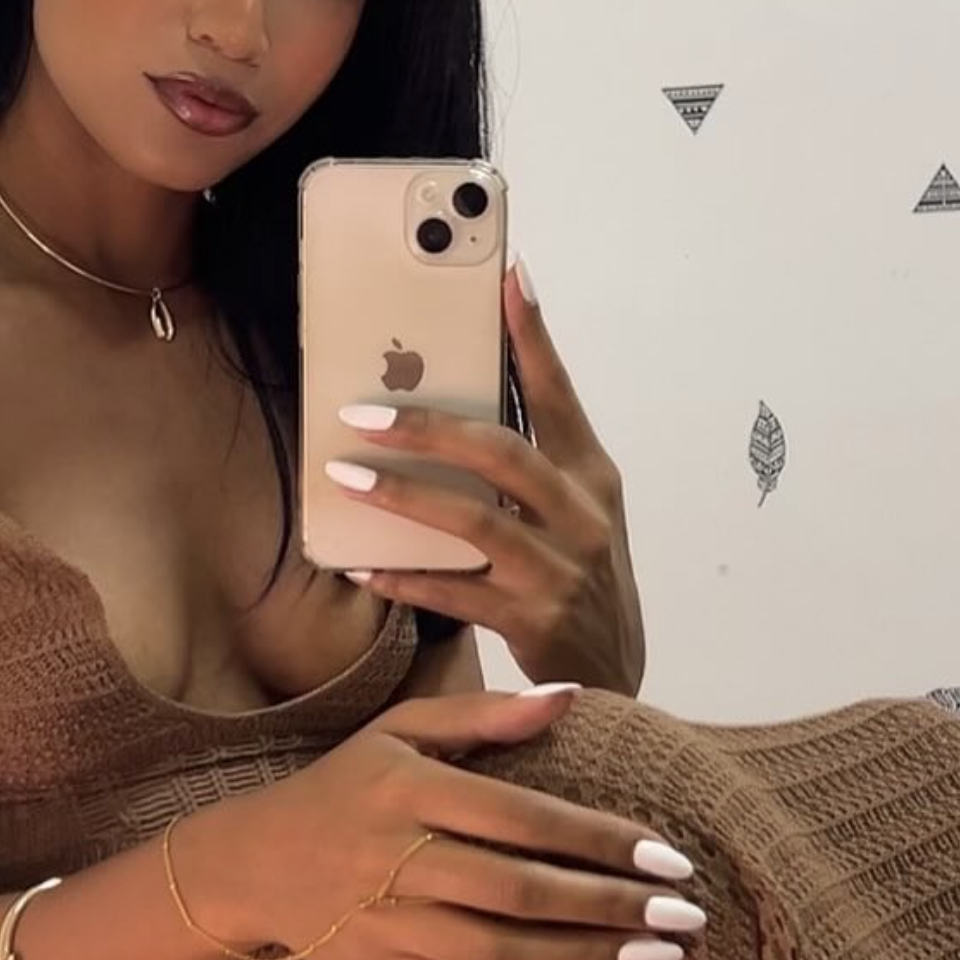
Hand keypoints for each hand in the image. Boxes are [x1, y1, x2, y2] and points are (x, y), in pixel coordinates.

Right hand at [200, 685, 706, 959]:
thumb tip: (570, 696)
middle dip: (610, 907)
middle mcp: (396, 857)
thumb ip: (484, 716)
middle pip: (519, 893)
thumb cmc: (345, 787)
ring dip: (585, 959)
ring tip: (655, 958)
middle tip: (684, 917)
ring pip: (498, 953)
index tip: (669, 856)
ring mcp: (386, 921)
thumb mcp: (399, 730)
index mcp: (408, 788)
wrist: (251, 862)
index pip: (521, 819)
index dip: (599, 840)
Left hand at [329, 259, 645, 692]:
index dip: (533, 337)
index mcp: (593, 477)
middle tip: (362, 413)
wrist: (613, 681)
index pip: (560, 395)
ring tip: (346, 477)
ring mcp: (560, 572)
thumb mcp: (578, 514)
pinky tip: (364, 564)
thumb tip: (456, 410)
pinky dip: (406, 577)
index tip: (507, 278)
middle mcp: (583, 518)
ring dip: (403, 497)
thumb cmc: (583, 582)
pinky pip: (455, 593)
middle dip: (429, 428)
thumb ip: (534, 463)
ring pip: (475, 521)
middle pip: (503, 454)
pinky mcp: (532, 622)